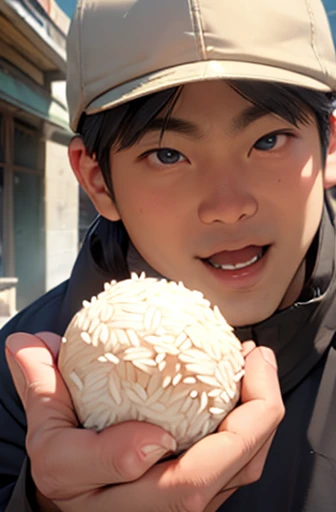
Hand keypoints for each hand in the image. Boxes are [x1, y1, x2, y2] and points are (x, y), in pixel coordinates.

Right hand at [6, 332, 283, 511]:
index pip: (100, 474)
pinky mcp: (201, 503)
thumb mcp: (45, 428)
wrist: (86, 508)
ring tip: (258, 364)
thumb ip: (40, 386)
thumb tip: (26, 344)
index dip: (126, 451)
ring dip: (260, 421)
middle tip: (253, 357)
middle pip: (196, 487)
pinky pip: (239, 470)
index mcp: (81, 487)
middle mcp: (134, 511)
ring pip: (233, 478)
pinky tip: (250, 389)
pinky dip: (255, 430)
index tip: (154, 420)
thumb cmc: (66, 471)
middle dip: (246, 422)